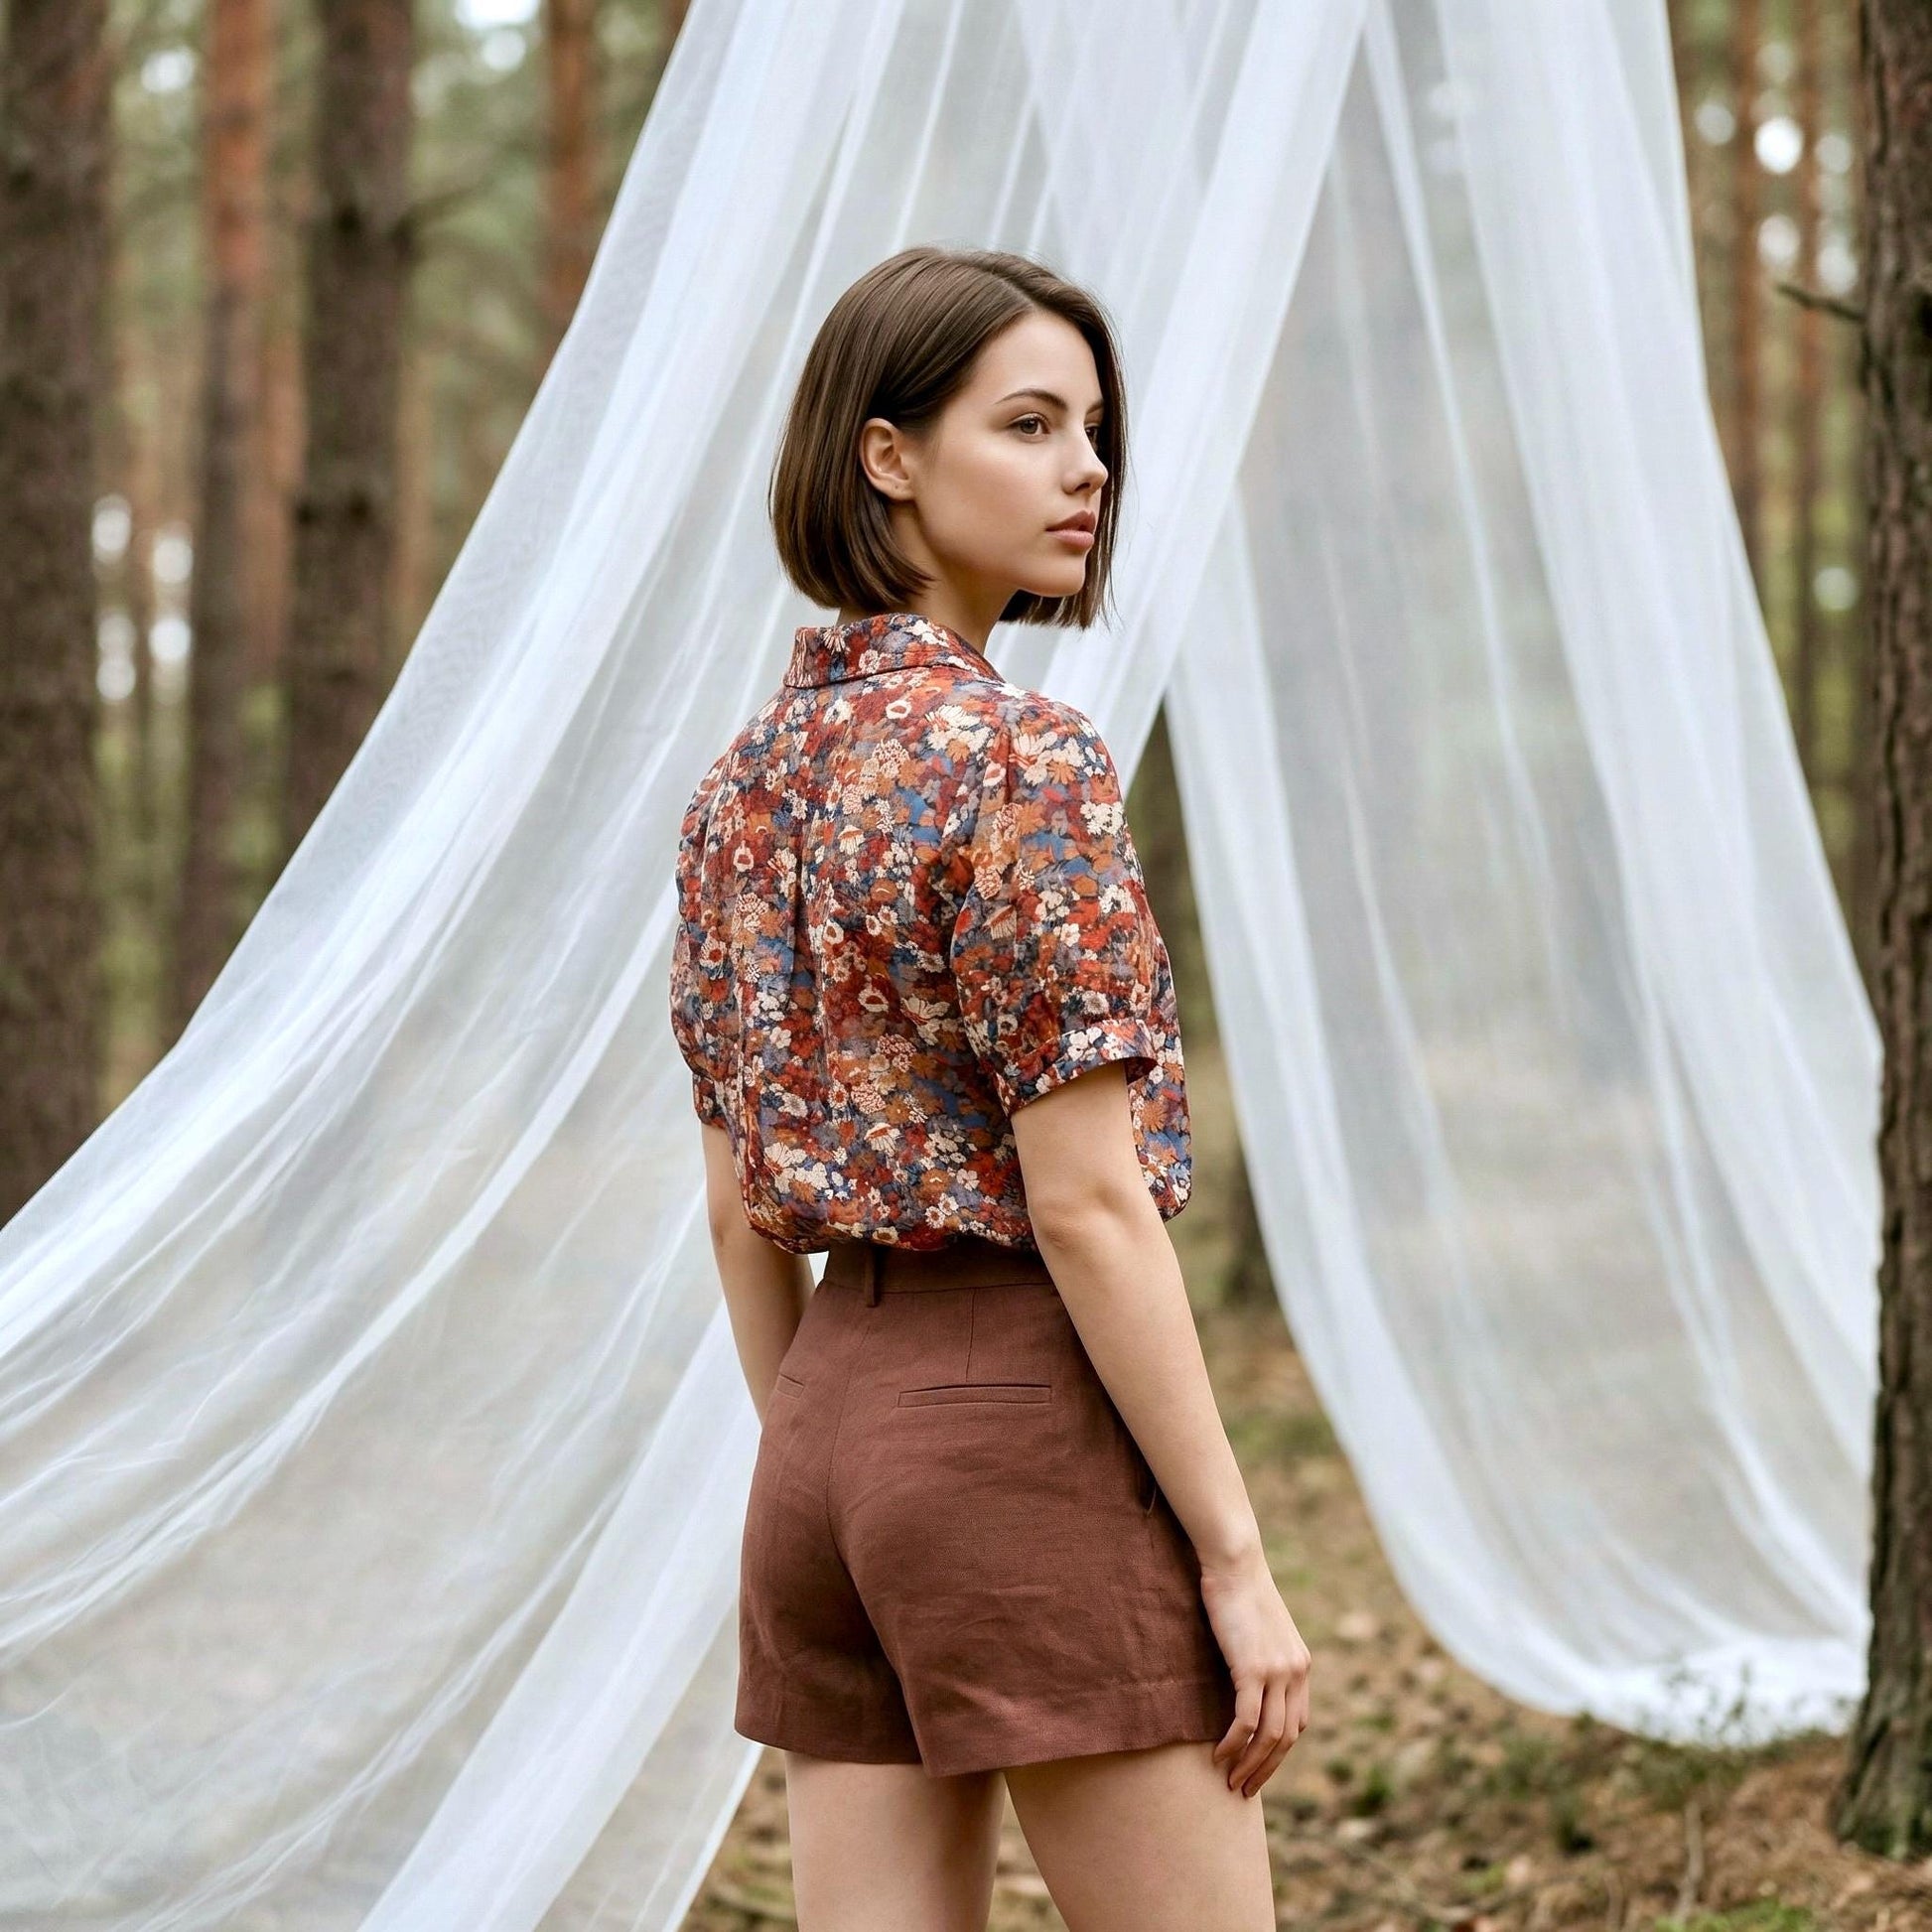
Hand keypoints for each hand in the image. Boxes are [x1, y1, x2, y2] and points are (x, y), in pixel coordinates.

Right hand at [1198, 1540, 1311, 1797]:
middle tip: (1243, 1789)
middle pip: (1287, 1738)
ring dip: (1250, 1765)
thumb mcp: (1259, 1630)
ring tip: (1230, 1781)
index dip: (1278, 1751)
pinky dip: (1234, 1744)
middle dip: (1266, 1769)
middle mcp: (1296, 1672)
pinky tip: (1218, 1755)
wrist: (1235, 1562)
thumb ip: (1261, 1658)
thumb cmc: (1238, 1590)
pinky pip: (1246, 1721)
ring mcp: (1278, 1671)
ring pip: (1270, 1737)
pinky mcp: (1253, 1668)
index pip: (1297, 1723)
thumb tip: (1245, 1684)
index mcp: (1301, 1665)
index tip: (1257, 1766)